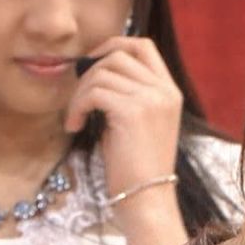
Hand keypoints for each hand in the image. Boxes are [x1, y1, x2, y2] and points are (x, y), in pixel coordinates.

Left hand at [64, 36, 183, 200]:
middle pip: (119, 55)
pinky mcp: (132, 112)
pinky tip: (74, 126)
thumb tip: (94, 74)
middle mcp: (164, 91)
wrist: (147, 199)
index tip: (91, 64)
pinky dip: (77, 106)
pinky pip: (93, 92)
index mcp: (170, 91)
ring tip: (75, 118)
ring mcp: (151, 99)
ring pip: (101, 73)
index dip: (114, 45)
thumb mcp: (139, 123)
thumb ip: (128, 95)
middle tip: (78, 98)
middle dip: (89, 71)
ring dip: (79, 93)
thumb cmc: (137, 168)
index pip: (144, 46)